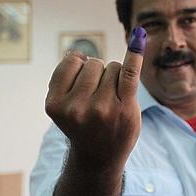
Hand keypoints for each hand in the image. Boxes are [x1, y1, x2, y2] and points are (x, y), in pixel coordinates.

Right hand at [45, 27, 146, 170]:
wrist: (99, 158)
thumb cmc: (82, 125)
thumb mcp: (63, 104)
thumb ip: (66, 77)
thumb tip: (81, 52)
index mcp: (55, 105)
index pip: (73, 62)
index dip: (80, 70)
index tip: (81, 91)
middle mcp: (76, 108)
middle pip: (94, 64)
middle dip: (98, 75)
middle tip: (97, 102)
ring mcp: (102, 109)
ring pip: (113, 67)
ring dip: (114, 79)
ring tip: (110, 103)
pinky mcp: (125, 108)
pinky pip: (130, 72)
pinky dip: (135, 53)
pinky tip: (140, 37)